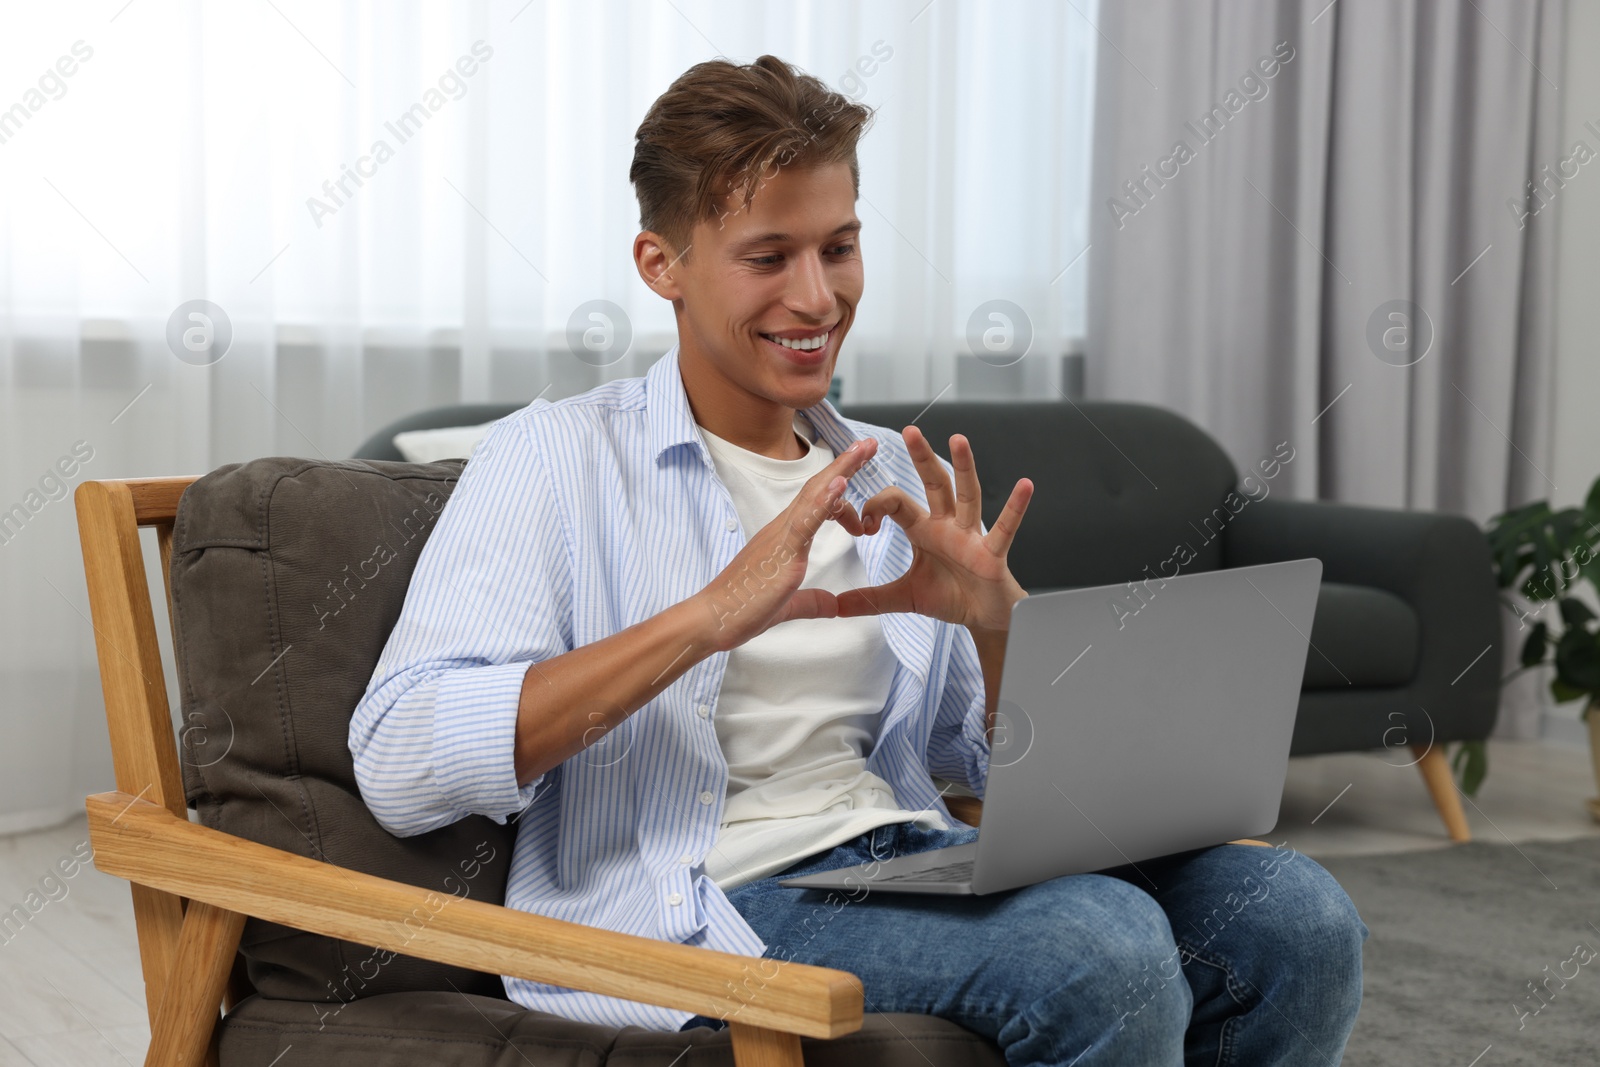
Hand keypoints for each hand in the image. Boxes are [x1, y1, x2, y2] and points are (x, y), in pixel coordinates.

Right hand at [693, 435, 877, 652]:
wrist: (713, 619)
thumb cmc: (742, 609)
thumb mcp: (787, 605)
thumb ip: (810, 602)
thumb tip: (832, 606)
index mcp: (785, 538)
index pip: (817, 503)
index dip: (839, 487)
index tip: (858, 473)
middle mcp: (782, 529)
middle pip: (818, 488)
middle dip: (845, 464)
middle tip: (869, 442)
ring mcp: (781, 536)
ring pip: (815, 494)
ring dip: (841, 469)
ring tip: (863, 448)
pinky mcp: (781, 550)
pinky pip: (806, 520)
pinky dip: (825, 499)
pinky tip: (842, 482)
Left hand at [835, 426, 1032, 631]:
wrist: (981, 618)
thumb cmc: (949, 597)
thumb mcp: (903, 597)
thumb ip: (871, 599)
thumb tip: (835, 607)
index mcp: (923, 529)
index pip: (896, 503)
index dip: (875, 508)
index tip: (863, 526)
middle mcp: (947, 524)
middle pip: (934, 484)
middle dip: (922, 458)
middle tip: (909, 430)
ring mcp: (971, 535)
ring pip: (966, 495)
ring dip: (964, 467)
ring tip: (959, 439)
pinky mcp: (992, 552)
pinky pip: (1005, 528)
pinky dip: (1016, 508)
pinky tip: (1026, 485)